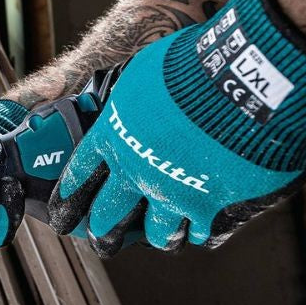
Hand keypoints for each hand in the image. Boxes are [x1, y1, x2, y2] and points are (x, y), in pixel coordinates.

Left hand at [48, 0, 305, 257]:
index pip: (79, 174)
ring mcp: (176, 194)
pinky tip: (204, 228)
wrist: (242, 81)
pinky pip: (205, 232)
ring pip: (159, 231)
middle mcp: (138, 173)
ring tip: (159, 237)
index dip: (68, 195)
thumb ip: (127, 102)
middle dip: (102, 229)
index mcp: (113, 139)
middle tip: (101, 238)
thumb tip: (122, 105)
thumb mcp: (140, 75)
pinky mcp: (215, 206)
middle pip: (109, 214)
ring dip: (158, 234)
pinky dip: (204, 229)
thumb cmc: (190, 66)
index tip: (63, 210)